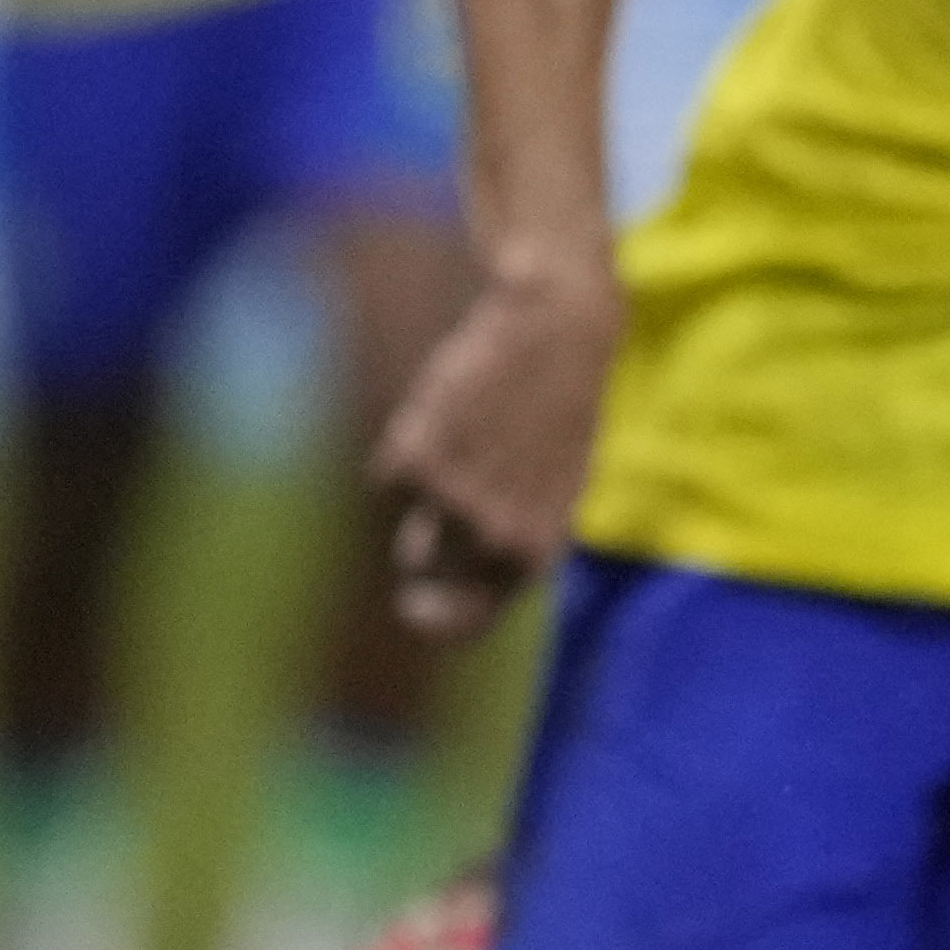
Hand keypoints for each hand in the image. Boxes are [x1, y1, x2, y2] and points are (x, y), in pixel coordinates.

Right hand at [372, 255, 618, 638]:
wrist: (556, 329)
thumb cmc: (561, 403)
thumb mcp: (556, 485)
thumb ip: (513, 531)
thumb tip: (457, 566)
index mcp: (535, 550)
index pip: (472, 617)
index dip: (435, 619)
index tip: (410, 606)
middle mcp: (494, 538)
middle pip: (422, 565)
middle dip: (422, 532)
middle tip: (440, 486)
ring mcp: (453, 502)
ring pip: (403, 511)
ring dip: (421, 479)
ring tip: (464, 428)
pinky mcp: (413, 461)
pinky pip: (388, 475)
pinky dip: (405, 445)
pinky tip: (445, 408)